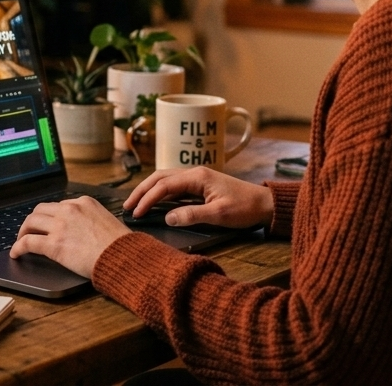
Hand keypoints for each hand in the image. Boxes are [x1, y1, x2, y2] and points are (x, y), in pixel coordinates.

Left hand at [9, 197, 130, 277]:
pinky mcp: (54, 244)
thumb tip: (81, 227)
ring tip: (20, 240)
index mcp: (83, 202)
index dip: (49, 215)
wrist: (123, 257)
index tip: (45, 223)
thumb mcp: (106, 220)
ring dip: (23, 231)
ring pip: (30, 222)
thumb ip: (89, 218)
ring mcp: (60, 226)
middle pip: (40, 210)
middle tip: (29, 230)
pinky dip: (18, 247)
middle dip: (33, 220)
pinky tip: (16, 253)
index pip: (58, 205)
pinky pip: (28, 242)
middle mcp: (69, 210)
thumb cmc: (120, 245)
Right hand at [124, 167, 273, 229]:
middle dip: (141, 191)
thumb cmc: (245, 208)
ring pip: (165, 179)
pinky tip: (154, 201)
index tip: (135, 213)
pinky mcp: (200, 185)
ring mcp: (197, 178)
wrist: (265, 204)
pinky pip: (174, 185)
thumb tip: (167, 217)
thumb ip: (192, 215)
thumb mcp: (219, 215)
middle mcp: (194, 173)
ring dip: (149, 190)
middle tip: (126, 206)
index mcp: (197, 176)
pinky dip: (160, 192)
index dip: (147, 199)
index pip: (164, 185)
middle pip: (159, 177)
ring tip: (135, 203)